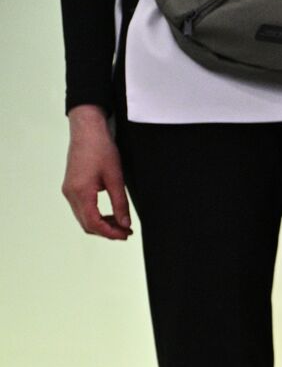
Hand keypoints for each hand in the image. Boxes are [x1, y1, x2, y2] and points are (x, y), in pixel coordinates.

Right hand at [62, 105, 130, 239]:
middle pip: (87, 224)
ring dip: (101, 225)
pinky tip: (110, 215)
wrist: (87, 130)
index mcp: (80, 192)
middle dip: (107, 232)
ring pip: (83, 218)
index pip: (93, 223)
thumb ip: (120, 204)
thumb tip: (125, 224)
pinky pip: (82, 209)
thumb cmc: (101, 150)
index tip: (126, 235)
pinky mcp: (71, 187)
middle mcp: (70, 193)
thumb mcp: (116, 178)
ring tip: (121, 224)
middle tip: (127, 232)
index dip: (111, 233)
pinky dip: (95, 216)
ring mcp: (68, 190)